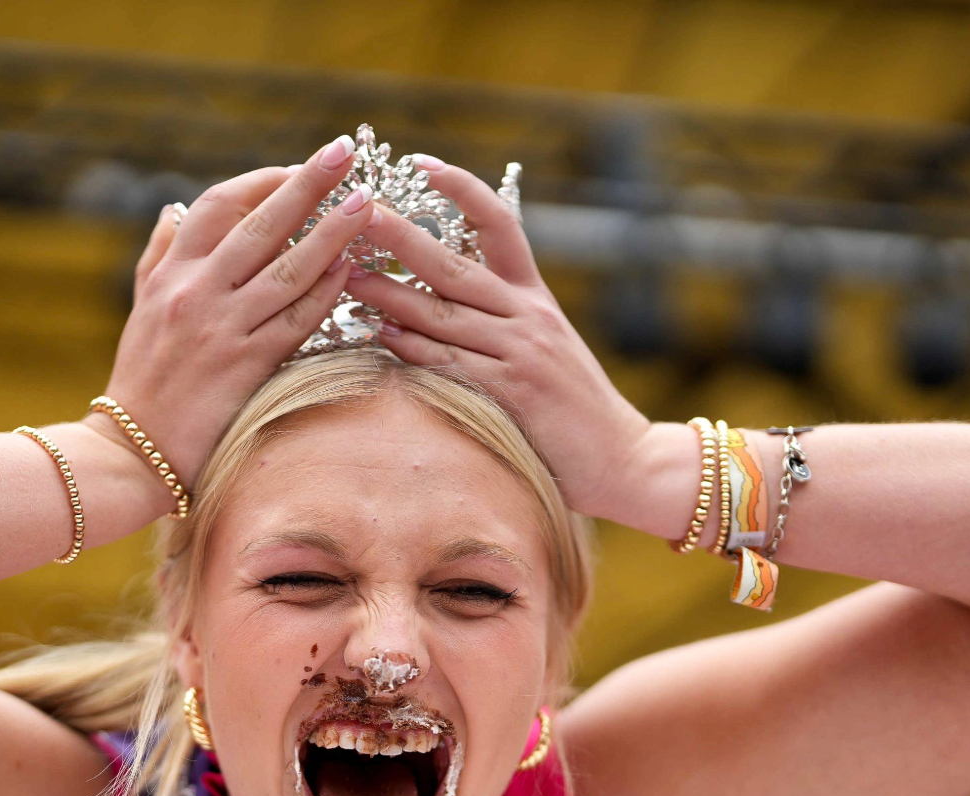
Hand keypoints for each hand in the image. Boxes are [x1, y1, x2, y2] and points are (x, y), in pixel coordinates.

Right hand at [96, 137, 376, 484]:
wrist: (132, 448)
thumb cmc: (142, 378)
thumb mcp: (141, 307)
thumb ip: (158, 255)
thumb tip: (172, 212)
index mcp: (171, 273)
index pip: (218, 205)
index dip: (262, 180)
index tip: (298, 166)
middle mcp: (195, 292)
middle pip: (259, 224)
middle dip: (306, 184)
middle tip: (345, 152)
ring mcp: (221, 328)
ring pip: (287, 268)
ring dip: (331, 233)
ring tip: (366, 205)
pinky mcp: (245, 366)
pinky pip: (295, 321)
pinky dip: (325, 293)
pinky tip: (352, 270)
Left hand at [352, 163, 674, 532]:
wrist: (624, 459)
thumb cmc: (574, 408)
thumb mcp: (547, 347)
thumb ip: (503, 318)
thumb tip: (442, 297)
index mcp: (535, 296)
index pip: (498, 224)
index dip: (460, 188)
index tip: (420, 163)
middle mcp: (528, 316)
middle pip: (453, 265)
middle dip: (400, 235)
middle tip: (356, 211)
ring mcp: (520, 354)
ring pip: (442, 315)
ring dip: (389, 295)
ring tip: (345, 276)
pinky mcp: (512, 394)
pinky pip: (450, 365)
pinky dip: (413, 349)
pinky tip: (380, 335)